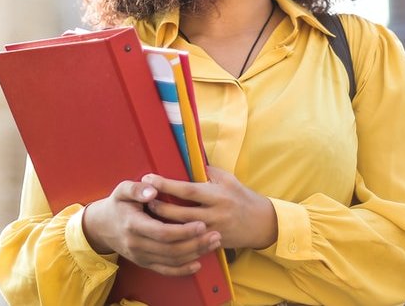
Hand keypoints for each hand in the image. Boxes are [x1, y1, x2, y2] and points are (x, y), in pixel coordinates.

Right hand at [81, 177, 222, 276]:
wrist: (102, 227)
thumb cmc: (118, 205)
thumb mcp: (122, 190)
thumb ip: (136, 188)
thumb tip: (153, 189)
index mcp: (133, 224)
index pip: (162, 232)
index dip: (183, 231)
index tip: (201, 224)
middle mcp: (136, 244)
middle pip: (170, 249)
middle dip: (195, 243)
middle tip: (215, 235)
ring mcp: (140, 256)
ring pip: (171, 260)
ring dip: (194, 254)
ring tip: (213, 244)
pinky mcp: (144, 263)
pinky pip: (165, 270)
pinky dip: (183, 270)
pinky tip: (198, 263)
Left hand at [144, 166, 277, 250]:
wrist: (261, 223)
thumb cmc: (242, 197)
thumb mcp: (228, 179)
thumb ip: (207, 172)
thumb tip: (185, 161)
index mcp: (218, 195)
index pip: (187, 190)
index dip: (166, 184)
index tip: (149, 178)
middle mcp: (215, 214)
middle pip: (180, 213)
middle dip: (159, 206)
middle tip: (143, 199)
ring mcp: (213, 231)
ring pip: (182, 230)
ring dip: (163, 223)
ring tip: (148, 214)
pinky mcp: (212, 243)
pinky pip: (190, 242)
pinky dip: (174, 237)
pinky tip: (162, 232)